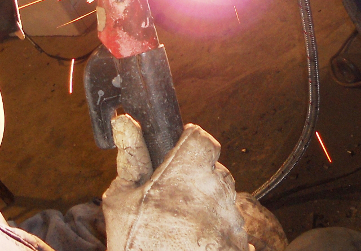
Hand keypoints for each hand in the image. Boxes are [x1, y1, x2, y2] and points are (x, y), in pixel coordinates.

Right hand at [103, 115, 250, 250]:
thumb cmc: (135, 243)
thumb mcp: (122, 199)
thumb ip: (131, 156)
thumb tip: (125, 121)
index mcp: (186, 170)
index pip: (202, 139)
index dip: (189, 146)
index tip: (179, 158)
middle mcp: (214, 188)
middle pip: (214, 170)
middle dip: (198, 181)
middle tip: (174, 204)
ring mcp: (230, 215)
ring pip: (224, 198)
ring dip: (208, 208)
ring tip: (182, 229)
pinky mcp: (239, 240)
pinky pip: (232, 225)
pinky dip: (218, 232)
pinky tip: (195, 243)